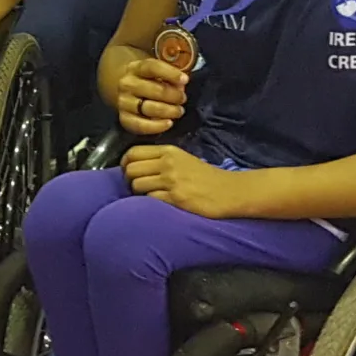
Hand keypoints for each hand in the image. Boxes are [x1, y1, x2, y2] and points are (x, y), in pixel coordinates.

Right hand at [114, 57, 187, 137]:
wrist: (127, 91)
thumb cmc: (148, 80)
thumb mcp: (157, 71)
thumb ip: (170, 75)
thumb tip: (181, 85)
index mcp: (135, 68)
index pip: (152, 67)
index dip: (170, 73)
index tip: (185, 80)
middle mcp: (127, 84)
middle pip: (154, 90)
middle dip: (173, 96)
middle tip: (183, 99)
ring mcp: (124, 102)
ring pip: (149, 108)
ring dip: (169, 111)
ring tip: (179, 111)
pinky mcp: (124, 118)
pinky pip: (141, 125)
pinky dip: (157, 126)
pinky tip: (169, 123)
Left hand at [122, 143, 260, 218]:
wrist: (230, 192)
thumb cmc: (205, 178)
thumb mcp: (183, 159)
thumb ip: (161, 160)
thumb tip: (134, 166)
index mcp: (169, 151)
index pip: (133, 153)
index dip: (125, 164)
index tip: (128, 172)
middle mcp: (168, 163)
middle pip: (131, 170)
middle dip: (129, 180)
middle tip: (138, 188)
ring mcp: (172, 180)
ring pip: (137, 185)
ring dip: (139, 194)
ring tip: (150, 196)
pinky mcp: (176, 198)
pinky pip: (150, 199)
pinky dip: (150, 203)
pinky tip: (160, 204)